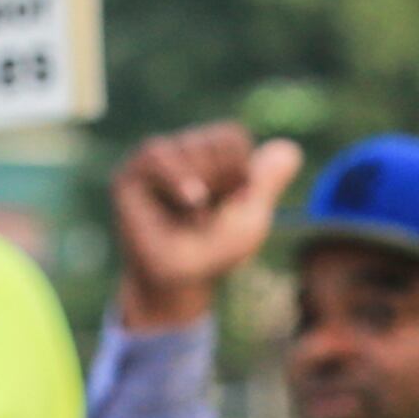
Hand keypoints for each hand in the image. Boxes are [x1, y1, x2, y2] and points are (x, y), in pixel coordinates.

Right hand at [110, 124, 302, 330]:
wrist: (180, 280)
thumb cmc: (215, 250)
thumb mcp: (251, 215)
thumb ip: (268, 181)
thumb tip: (289, 148)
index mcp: (209, 153)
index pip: (232, 137)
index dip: (241, 173)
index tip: (231, 203)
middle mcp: (180, 149)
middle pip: (214, 141)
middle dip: (222, 181)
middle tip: (206, 212)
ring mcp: (153, 160)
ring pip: (189, 145)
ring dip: (203, 185)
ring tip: (195, 213)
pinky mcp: (129, 174)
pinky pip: (157, 154)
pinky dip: (179, 178)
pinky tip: (191, 201)